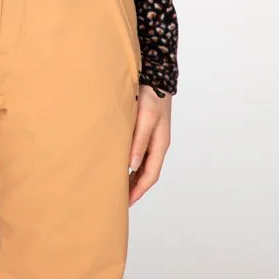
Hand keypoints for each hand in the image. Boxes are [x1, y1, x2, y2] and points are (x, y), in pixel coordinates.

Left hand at [127, 85, 171, 204]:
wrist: (156, 76)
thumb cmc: (151, 95)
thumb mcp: (145, 118)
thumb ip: (139, 140)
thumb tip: (132, 165)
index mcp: (160, 144)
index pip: (150, 175)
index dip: (139, 190)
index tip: (126, 202)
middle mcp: (157, 144)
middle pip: (147, 172)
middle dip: (136, 187)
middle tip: (119, 199)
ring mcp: (152, 137)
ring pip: (143, 164)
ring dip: (133, 176)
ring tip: (118, 185)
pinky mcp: (145, 129)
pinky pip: (139, 152)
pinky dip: (131, 162)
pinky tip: (121, 162)